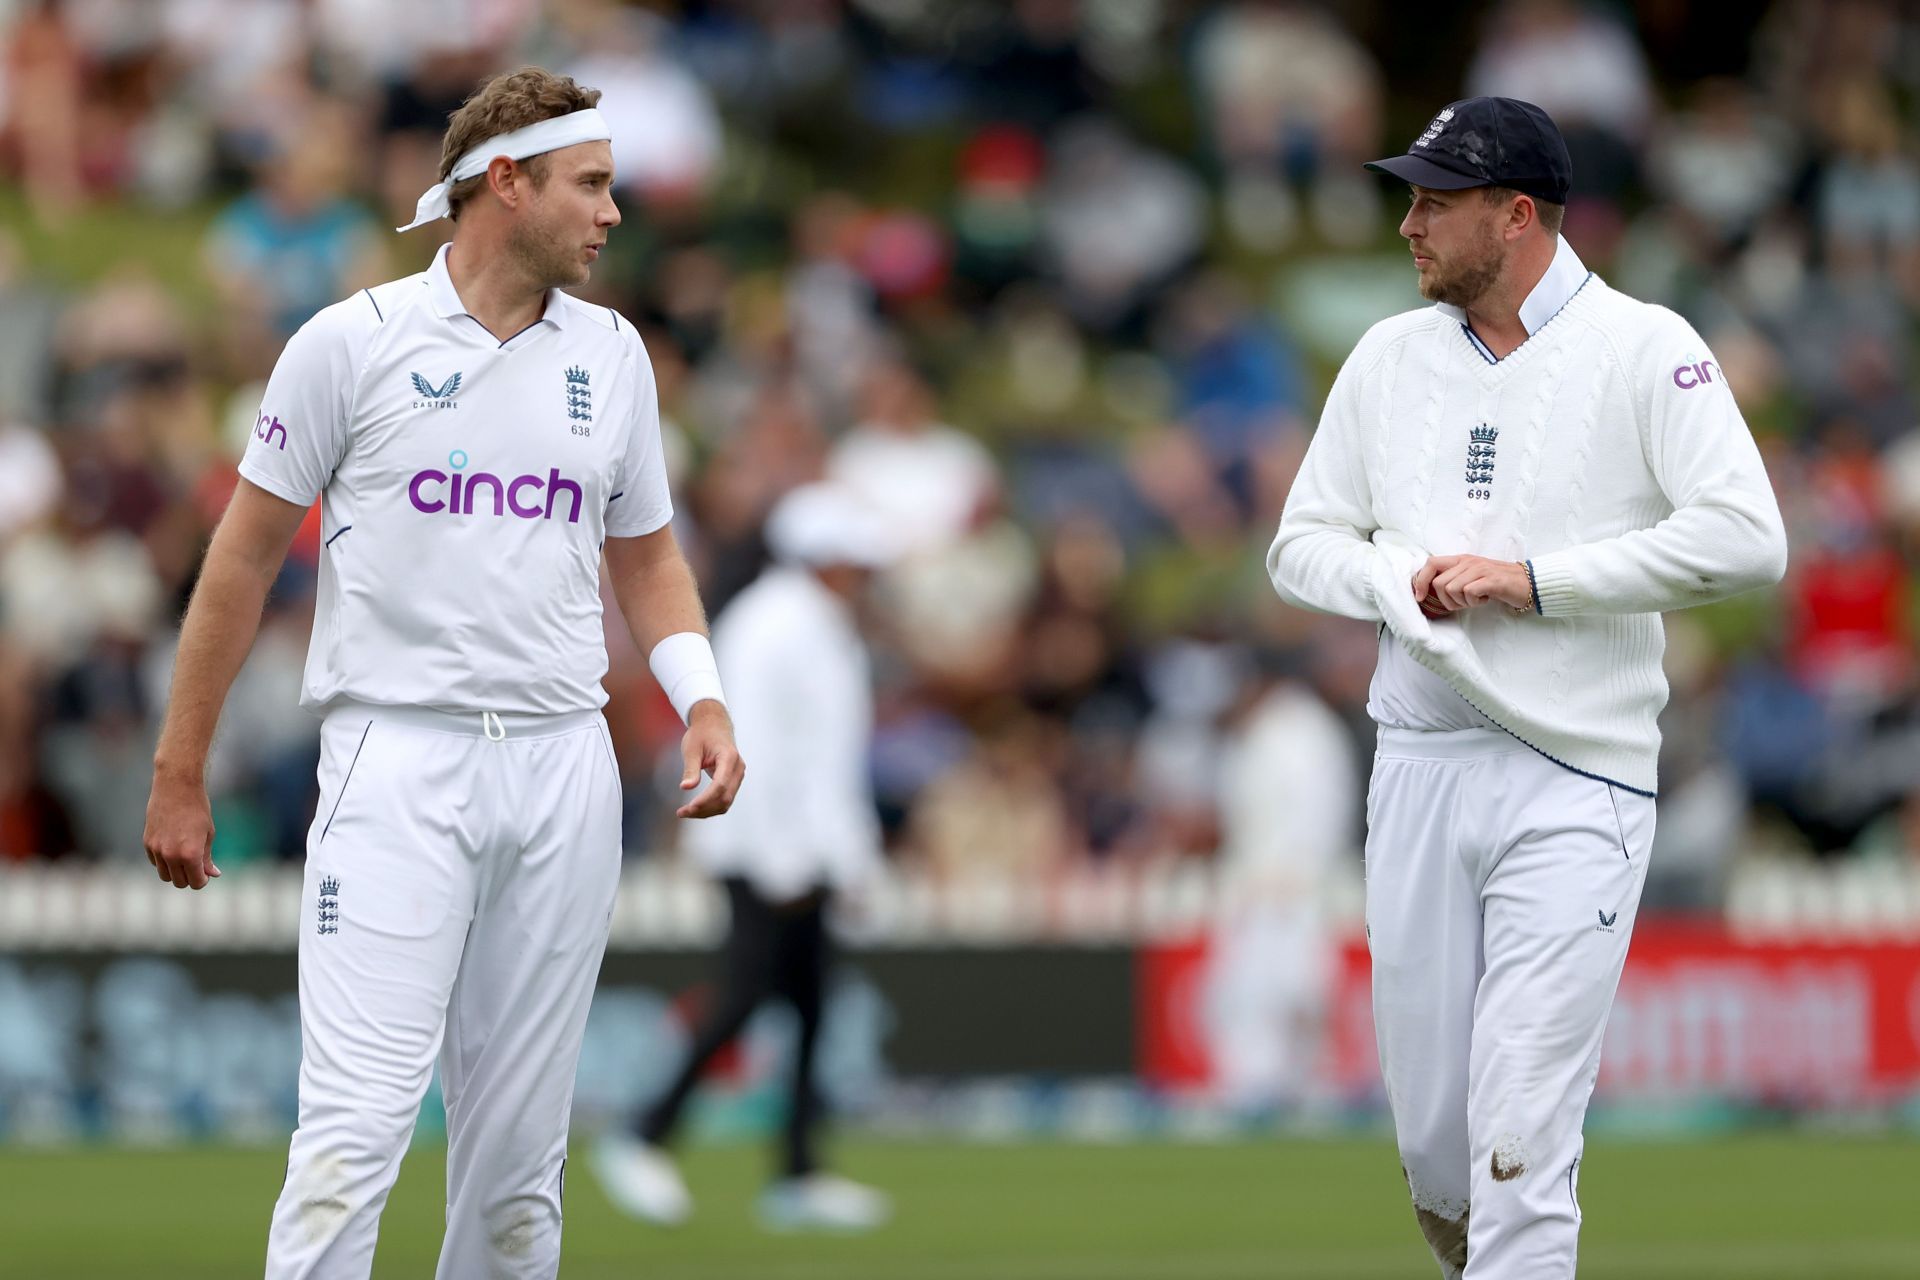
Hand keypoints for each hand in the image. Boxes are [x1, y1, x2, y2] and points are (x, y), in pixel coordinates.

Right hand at [143, 763, 220, 889]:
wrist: (177, 787)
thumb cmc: (198, 809)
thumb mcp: (208, 834)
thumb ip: (207, 858)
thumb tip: (213, 874)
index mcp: (190, 854)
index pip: (195, 882)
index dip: (202, 881)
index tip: (205, 874)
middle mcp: (171, 855)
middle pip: (179, 882)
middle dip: (189, 878)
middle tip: (197, 866)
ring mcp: (156, 850)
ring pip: (165, 875)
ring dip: (175, 872)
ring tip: (185, 858)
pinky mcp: (147, 843)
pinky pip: (155, 863)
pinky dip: (164, 861)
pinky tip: (173, 847)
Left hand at [676, 701, 744, 818]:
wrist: (714, 724)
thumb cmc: (702, 734)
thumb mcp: (692, 749)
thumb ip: (691, 769)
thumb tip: (686, 787)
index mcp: (729, 758)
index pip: (720, 785)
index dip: (705, 799)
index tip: (689, 807)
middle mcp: (738, 768)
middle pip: (724, 797)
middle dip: (704, 809)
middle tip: (681, 813)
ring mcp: (737, 775)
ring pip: (726, 802)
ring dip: (707, 811)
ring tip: (686, 812)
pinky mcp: (733, 780)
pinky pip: (724, 798)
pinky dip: (711, 806)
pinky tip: (695, 808)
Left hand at [1412, 555, 1534, 614]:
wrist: (1528, 583)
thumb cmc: (1497, 583)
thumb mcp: (1471, 576)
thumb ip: (1453, 578)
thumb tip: (1428, 589)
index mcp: (1461, 559)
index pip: (1431, 563)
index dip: (1420, 581)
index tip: (1420, 597)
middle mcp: (1468, 561)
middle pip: (1439, 583)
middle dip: (1448, 600)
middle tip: (1465, 602)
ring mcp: (1480, 569)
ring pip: (1452, 589)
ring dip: (1463, 602)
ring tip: (1477, 599)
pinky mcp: (1491, 580)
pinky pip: (1469, 592)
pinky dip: (1475, 601)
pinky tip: (1486, 599)